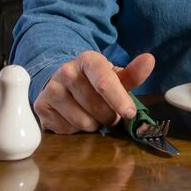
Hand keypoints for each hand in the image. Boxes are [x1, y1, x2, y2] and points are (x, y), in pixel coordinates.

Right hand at [34, 51, 154, 133]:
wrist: (61, 83)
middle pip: (97, 107)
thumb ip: (133, 73)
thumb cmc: (94, 81)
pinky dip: (76, 130)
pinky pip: (68, 130)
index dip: (119, 99)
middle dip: (109, 116)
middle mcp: (66, 71)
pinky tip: (74, 117)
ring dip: (94, 124)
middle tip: (110, 113)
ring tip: (92, 114)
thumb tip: (149, 60)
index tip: (130, 113)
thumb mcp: (114, 76)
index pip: (105, 81)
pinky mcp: (41, 107)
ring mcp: (51, 89)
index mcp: (88, 60)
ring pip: (83, 122)